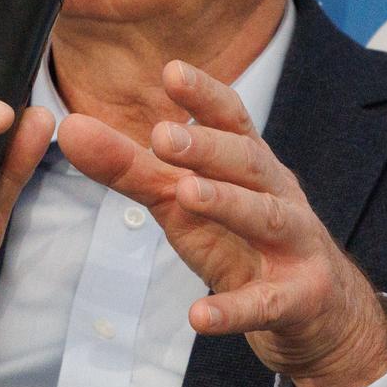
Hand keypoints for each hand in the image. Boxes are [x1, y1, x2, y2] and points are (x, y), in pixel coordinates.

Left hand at [58, 61, 386, 386]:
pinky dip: (234, 309)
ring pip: (267, 218)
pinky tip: (199, 315)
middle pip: (249, 162)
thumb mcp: (183, 201)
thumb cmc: (240, 240)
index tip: (172, 70)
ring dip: (228, 204)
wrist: (317, 310)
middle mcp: (278, 195)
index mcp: (251, 165)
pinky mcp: (299, 298)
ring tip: (186, 195)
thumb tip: (70, 127)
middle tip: (163, 135)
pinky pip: (266, 304)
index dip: (205, 95)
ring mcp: (295, 246)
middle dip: (208, 147)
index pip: (232, 120)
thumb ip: (129, 166)